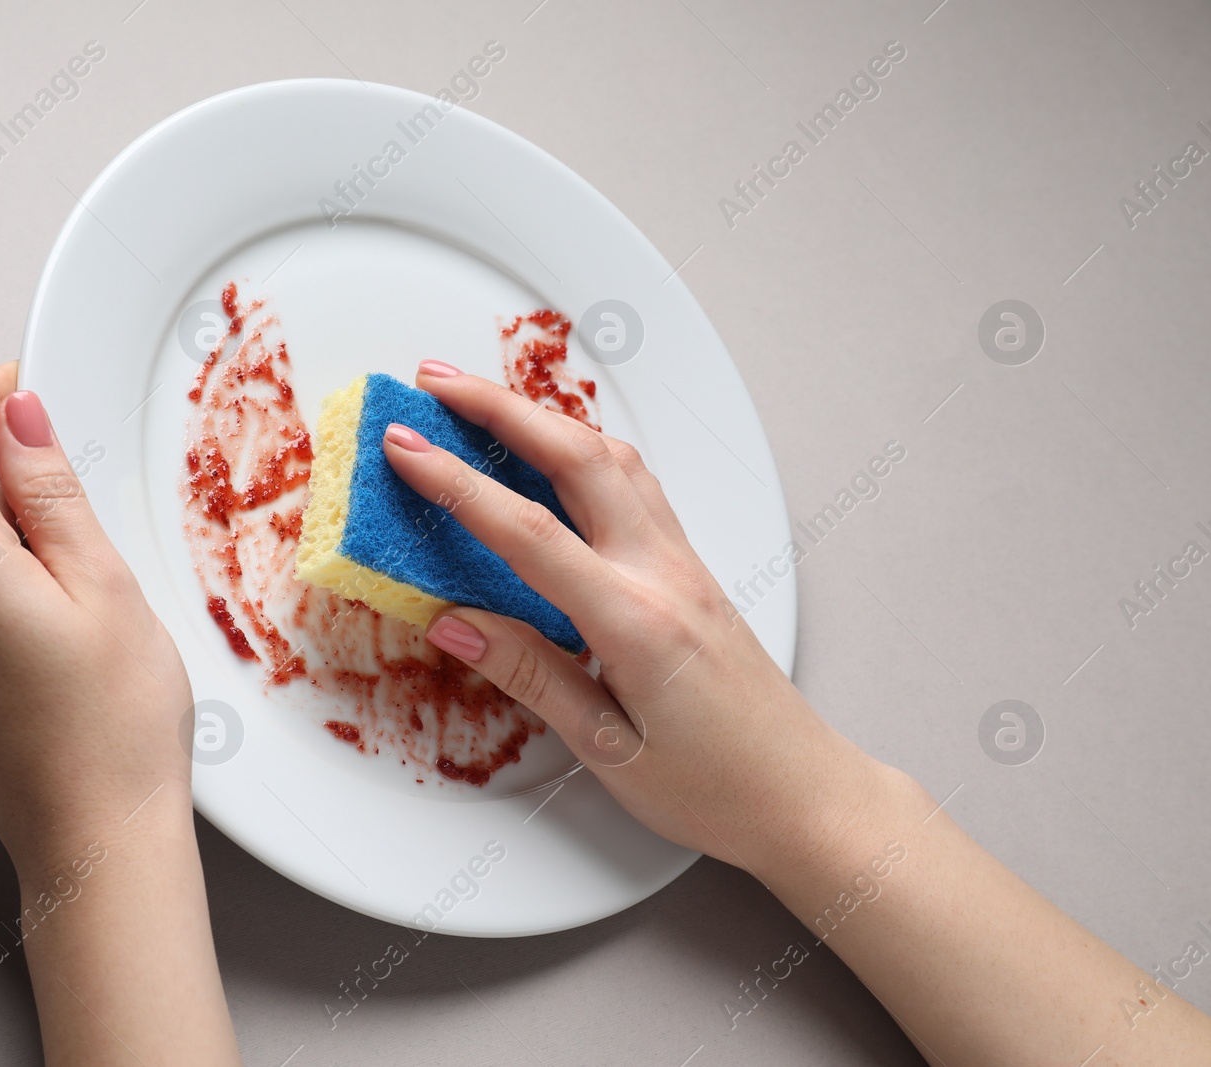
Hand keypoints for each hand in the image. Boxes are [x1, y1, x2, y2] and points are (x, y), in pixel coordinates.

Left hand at [0, 363, 191, 881]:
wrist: (95, 840)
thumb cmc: (115, 725)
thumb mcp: (104, 584)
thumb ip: (49, 490)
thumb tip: (18, 417)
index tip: (20, 385)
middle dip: (11, 489)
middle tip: (91, 534)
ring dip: (5, 547)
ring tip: (81, 608)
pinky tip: (50, 641)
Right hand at [383, 361, 892, 876]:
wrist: (804, 795)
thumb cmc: (718, 787)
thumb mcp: (608, 750)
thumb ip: (530, 675)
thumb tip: (456, 623)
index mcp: (636, 622)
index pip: (529, 533)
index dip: (458, 484)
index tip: (405, 448)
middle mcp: (664, 574)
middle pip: (576, 457)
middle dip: (498, 408)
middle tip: (435, 382)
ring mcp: (683, 563)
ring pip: (612, 458)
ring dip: (543, 418)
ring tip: (481, 401)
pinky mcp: (689, 568)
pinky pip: (634, 483)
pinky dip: (582, 448)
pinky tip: (553, 450)